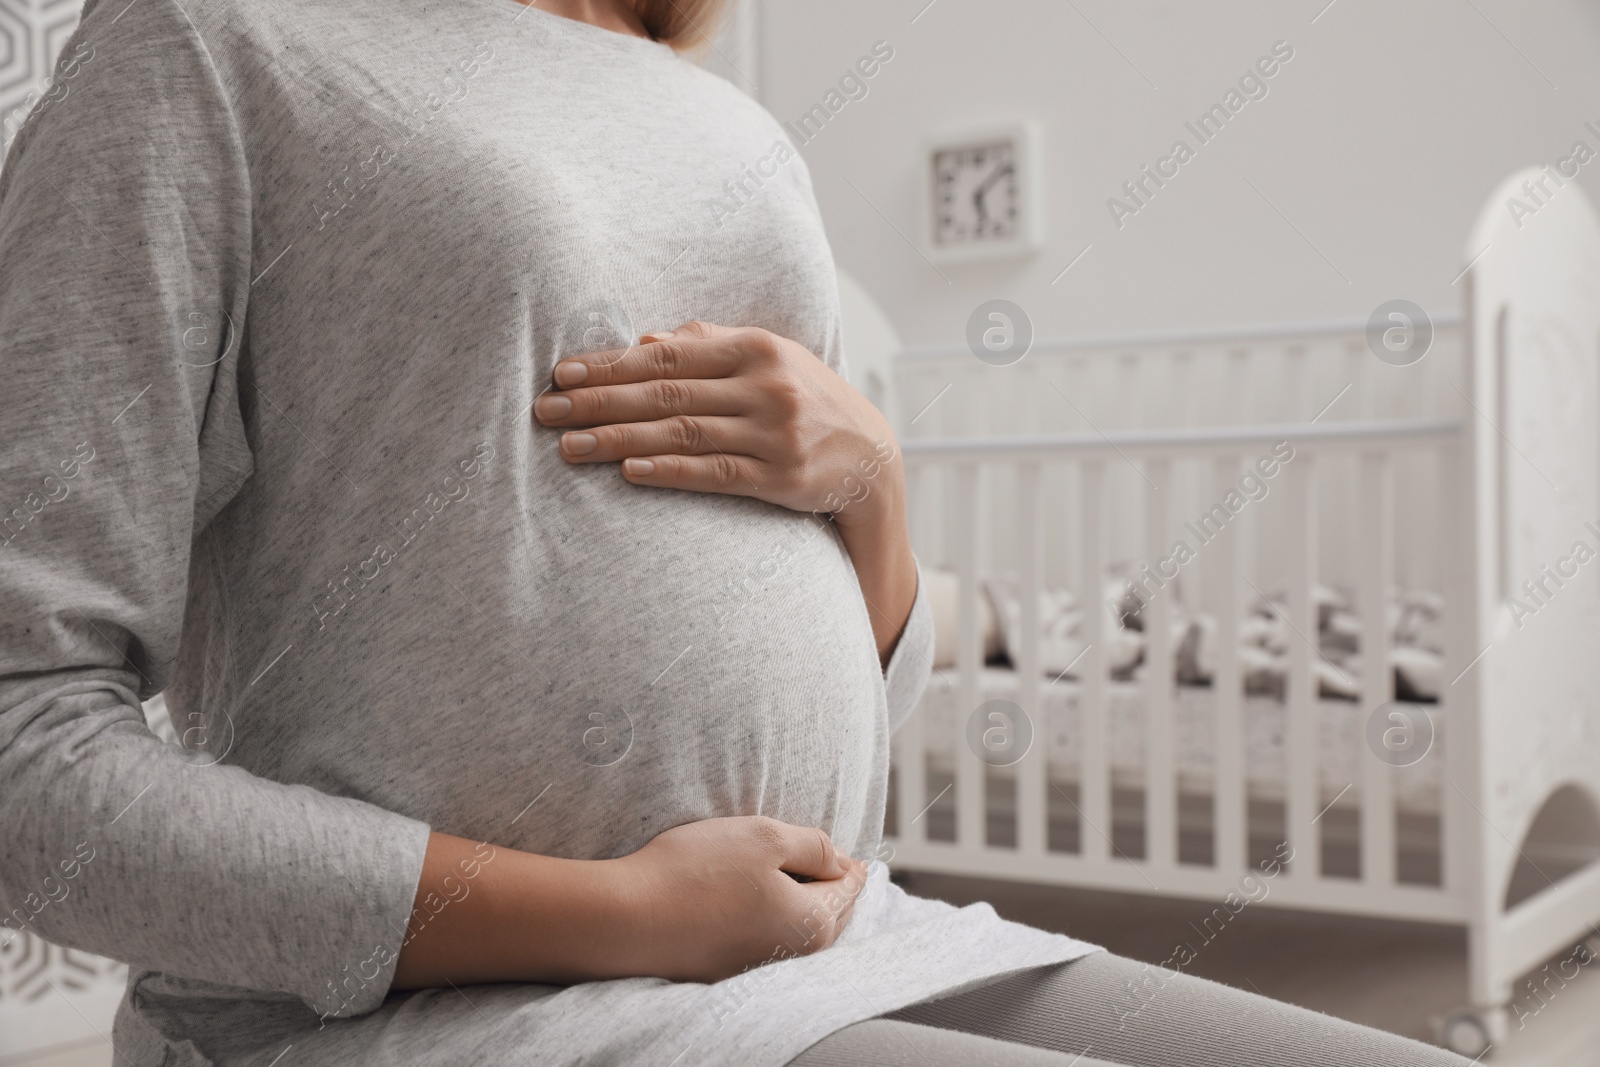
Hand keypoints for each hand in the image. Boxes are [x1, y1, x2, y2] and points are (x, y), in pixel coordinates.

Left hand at [533, 321, 900, 526]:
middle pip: (665, 394)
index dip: (609, 365)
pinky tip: (628, 471)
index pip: (666, 356)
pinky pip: (714, 473)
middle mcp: (766, 387)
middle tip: (547, 411)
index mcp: (755, 348)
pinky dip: (669, 471)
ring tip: (569, 447)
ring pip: (681, 434)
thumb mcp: (768, 361)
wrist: (871, 458)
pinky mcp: (781, 477)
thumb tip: (646, 344)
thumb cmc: (805, 402)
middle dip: (599, 402)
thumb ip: (709, 348)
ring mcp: (775, 433)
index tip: (561, 374)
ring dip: (618, 439)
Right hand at [610, 815, 869, 982]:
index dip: (850, 864)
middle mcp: (791, 956)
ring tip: (799, 881)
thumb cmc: (696, 872)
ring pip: (795, 931)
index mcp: (813, 923)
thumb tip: (842, 861)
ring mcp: (756, 968)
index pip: (848, 888)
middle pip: (828, 916)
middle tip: (837, 867)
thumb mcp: (764, 837)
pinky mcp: (723, 970)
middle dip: (834, 890)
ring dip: (800, 906)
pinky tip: (755, 904)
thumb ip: (813, 846)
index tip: (855, 854)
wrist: (627, 919)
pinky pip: (763, 941)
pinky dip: (769, 922)